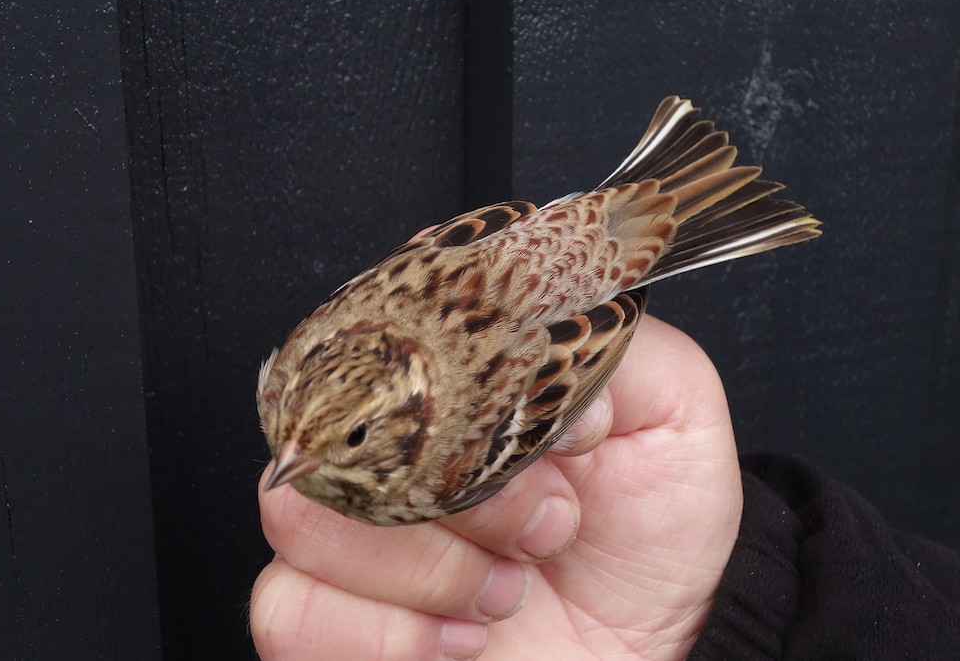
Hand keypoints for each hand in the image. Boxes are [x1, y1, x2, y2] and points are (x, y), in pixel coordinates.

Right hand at [250, 315, 742, 659]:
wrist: (655, 650)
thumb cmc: (651, 534)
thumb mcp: (673, 414)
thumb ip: (611, 347)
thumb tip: (529, 338)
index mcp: (450, 381)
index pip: (384, 331)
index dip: (461, 383)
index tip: (553, 442)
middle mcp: (387, 444)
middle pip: (337, 422)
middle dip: (463, 494)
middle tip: (549, 527)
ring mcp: (347, 529)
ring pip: (299, 512)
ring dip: (426, 566)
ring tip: (506, 589)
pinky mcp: (326, 616)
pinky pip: (286, 607)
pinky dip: (385, 633)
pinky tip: (459, 639)